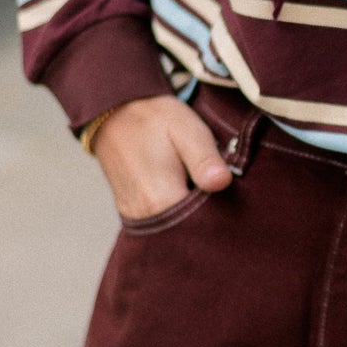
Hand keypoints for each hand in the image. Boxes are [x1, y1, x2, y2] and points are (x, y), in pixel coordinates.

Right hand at [91, 96, 233, 220]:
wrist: (114, 113)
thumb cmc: (153, 120)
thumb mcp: (186, 130)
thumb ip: (204, 158)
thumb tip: (222, 182)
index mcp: (160, 198)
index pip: (201, 226)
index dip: (222, 216)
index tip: (232, 199)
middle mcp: (145, 215)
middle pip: (188, 233)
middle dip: (209, 219)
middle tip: (220, 192)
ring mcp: (136, 216)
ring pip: (175, 230)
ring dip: (193, 217)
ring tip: (203, 191)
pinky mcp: (132, 213)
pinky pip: (162, 222)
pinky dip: (178, 213)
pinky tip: (187, 194)